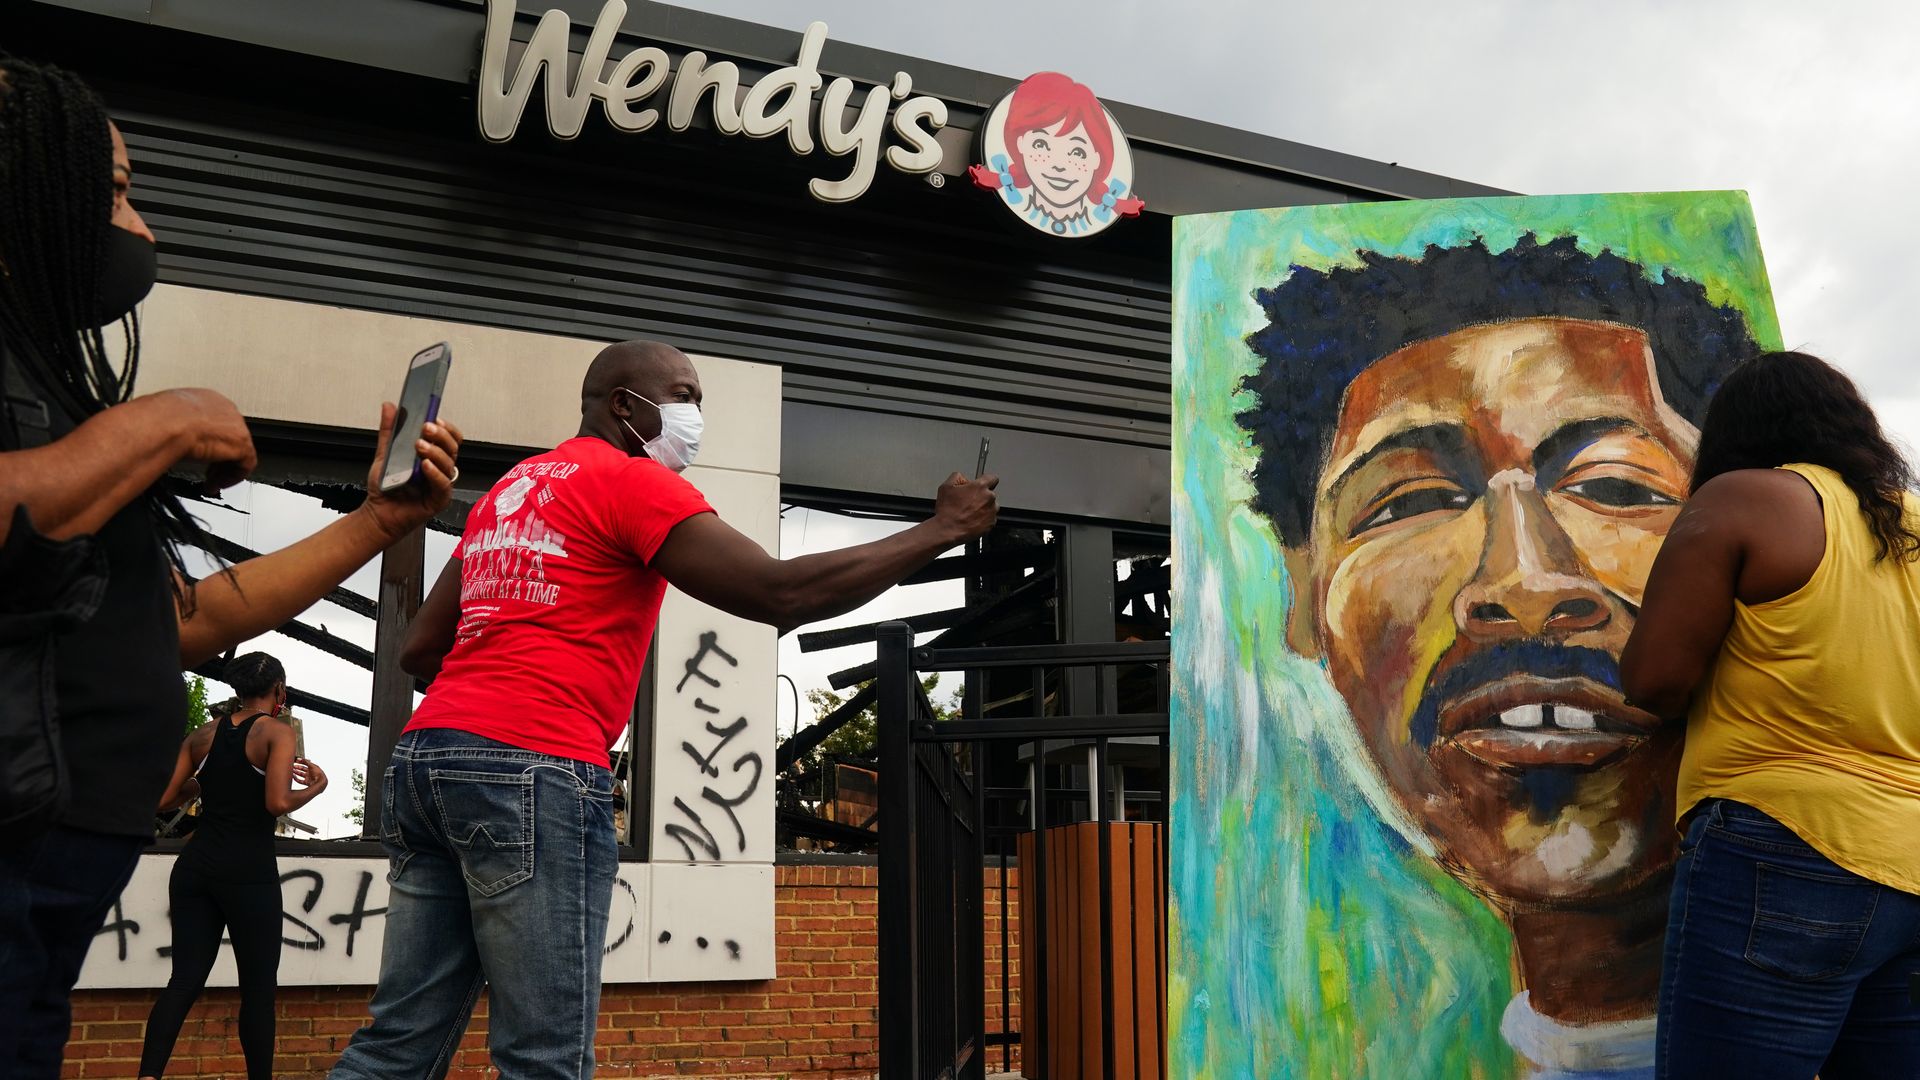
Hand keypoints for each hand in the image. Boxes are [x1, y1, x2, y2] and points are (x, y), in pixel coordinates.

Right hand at [154, 388, 255, 491]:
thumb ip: (176, 427)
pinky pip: (245, 465)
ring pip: (238, 452)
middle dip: (218, 457)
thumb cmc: (156, 418)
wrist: (165, 422)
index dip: (209, 442)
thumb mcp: (166, 419)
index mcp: (207, 399)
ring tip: (209, 481)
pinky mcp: (242, 443)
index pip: (216, 423)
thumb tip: (166, 438)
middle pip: (230, 437)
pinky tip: (214, 484)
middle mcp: (225, 409)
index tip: (199, 454)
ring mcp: (237, 425)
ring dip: (223, 469)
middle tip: (206, 471)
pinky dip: (231, 477)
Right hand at [291, 757, 326, 791]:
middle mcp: (310, 772)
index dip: (301, 762)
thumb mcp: (312, 765)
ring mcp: (308, 777)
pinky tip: (293, 776)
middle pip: (302, 769)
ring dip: (296, 772)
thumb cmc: (318, 773)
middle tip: (292, 766)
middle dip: (297, 767)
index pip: (305, 764)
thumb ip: (305, 761)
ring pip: (301, 774)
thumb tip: (299, 758)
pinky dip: (296, 779)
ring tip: (292, 770)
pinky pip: (300, 781)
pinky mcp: (306, 782)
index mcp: (312, 767)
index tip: (295, 761)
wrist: (320, 782)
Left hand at [360, 402, 463, 541]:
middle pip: (453, 448)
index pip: (450, 438)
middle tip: (426, 428)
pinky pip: (443, 484)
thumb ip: (389, 431)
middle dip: (441, 436)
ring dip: (436, 452)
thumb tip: (390, 407)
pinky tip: (425, 466)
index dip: (446, 428)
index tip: (433, 418)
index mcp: (433, 456)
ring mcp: (441, 484)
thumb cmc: (386, 488)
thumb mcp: (385, 454)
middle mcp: (440, 469)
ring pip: (449, 464)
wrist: (378, 514)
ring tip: (419, 446)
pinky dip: (435, 473)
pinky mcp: (439, 500)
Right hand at [933, 471, 998, 541]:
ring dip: (983, 507)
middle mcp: (989, 498)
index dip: (986, 479)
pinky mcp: (991, 523)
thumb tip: (962, 478)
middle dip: (981, 495)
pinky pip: (990, 518)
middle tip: (969, 501)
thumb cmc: (948, 510)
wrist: (948, 530)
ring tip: (969, 511)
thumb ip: (957, 477)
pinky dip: (983, 518)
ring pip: (991, 506)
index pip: (992, 477)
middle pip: (990, 493)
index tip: (983, 482)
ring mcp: (991, 512)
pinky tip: (972, 519)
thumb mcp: (946, 486)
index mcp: (980, 486)